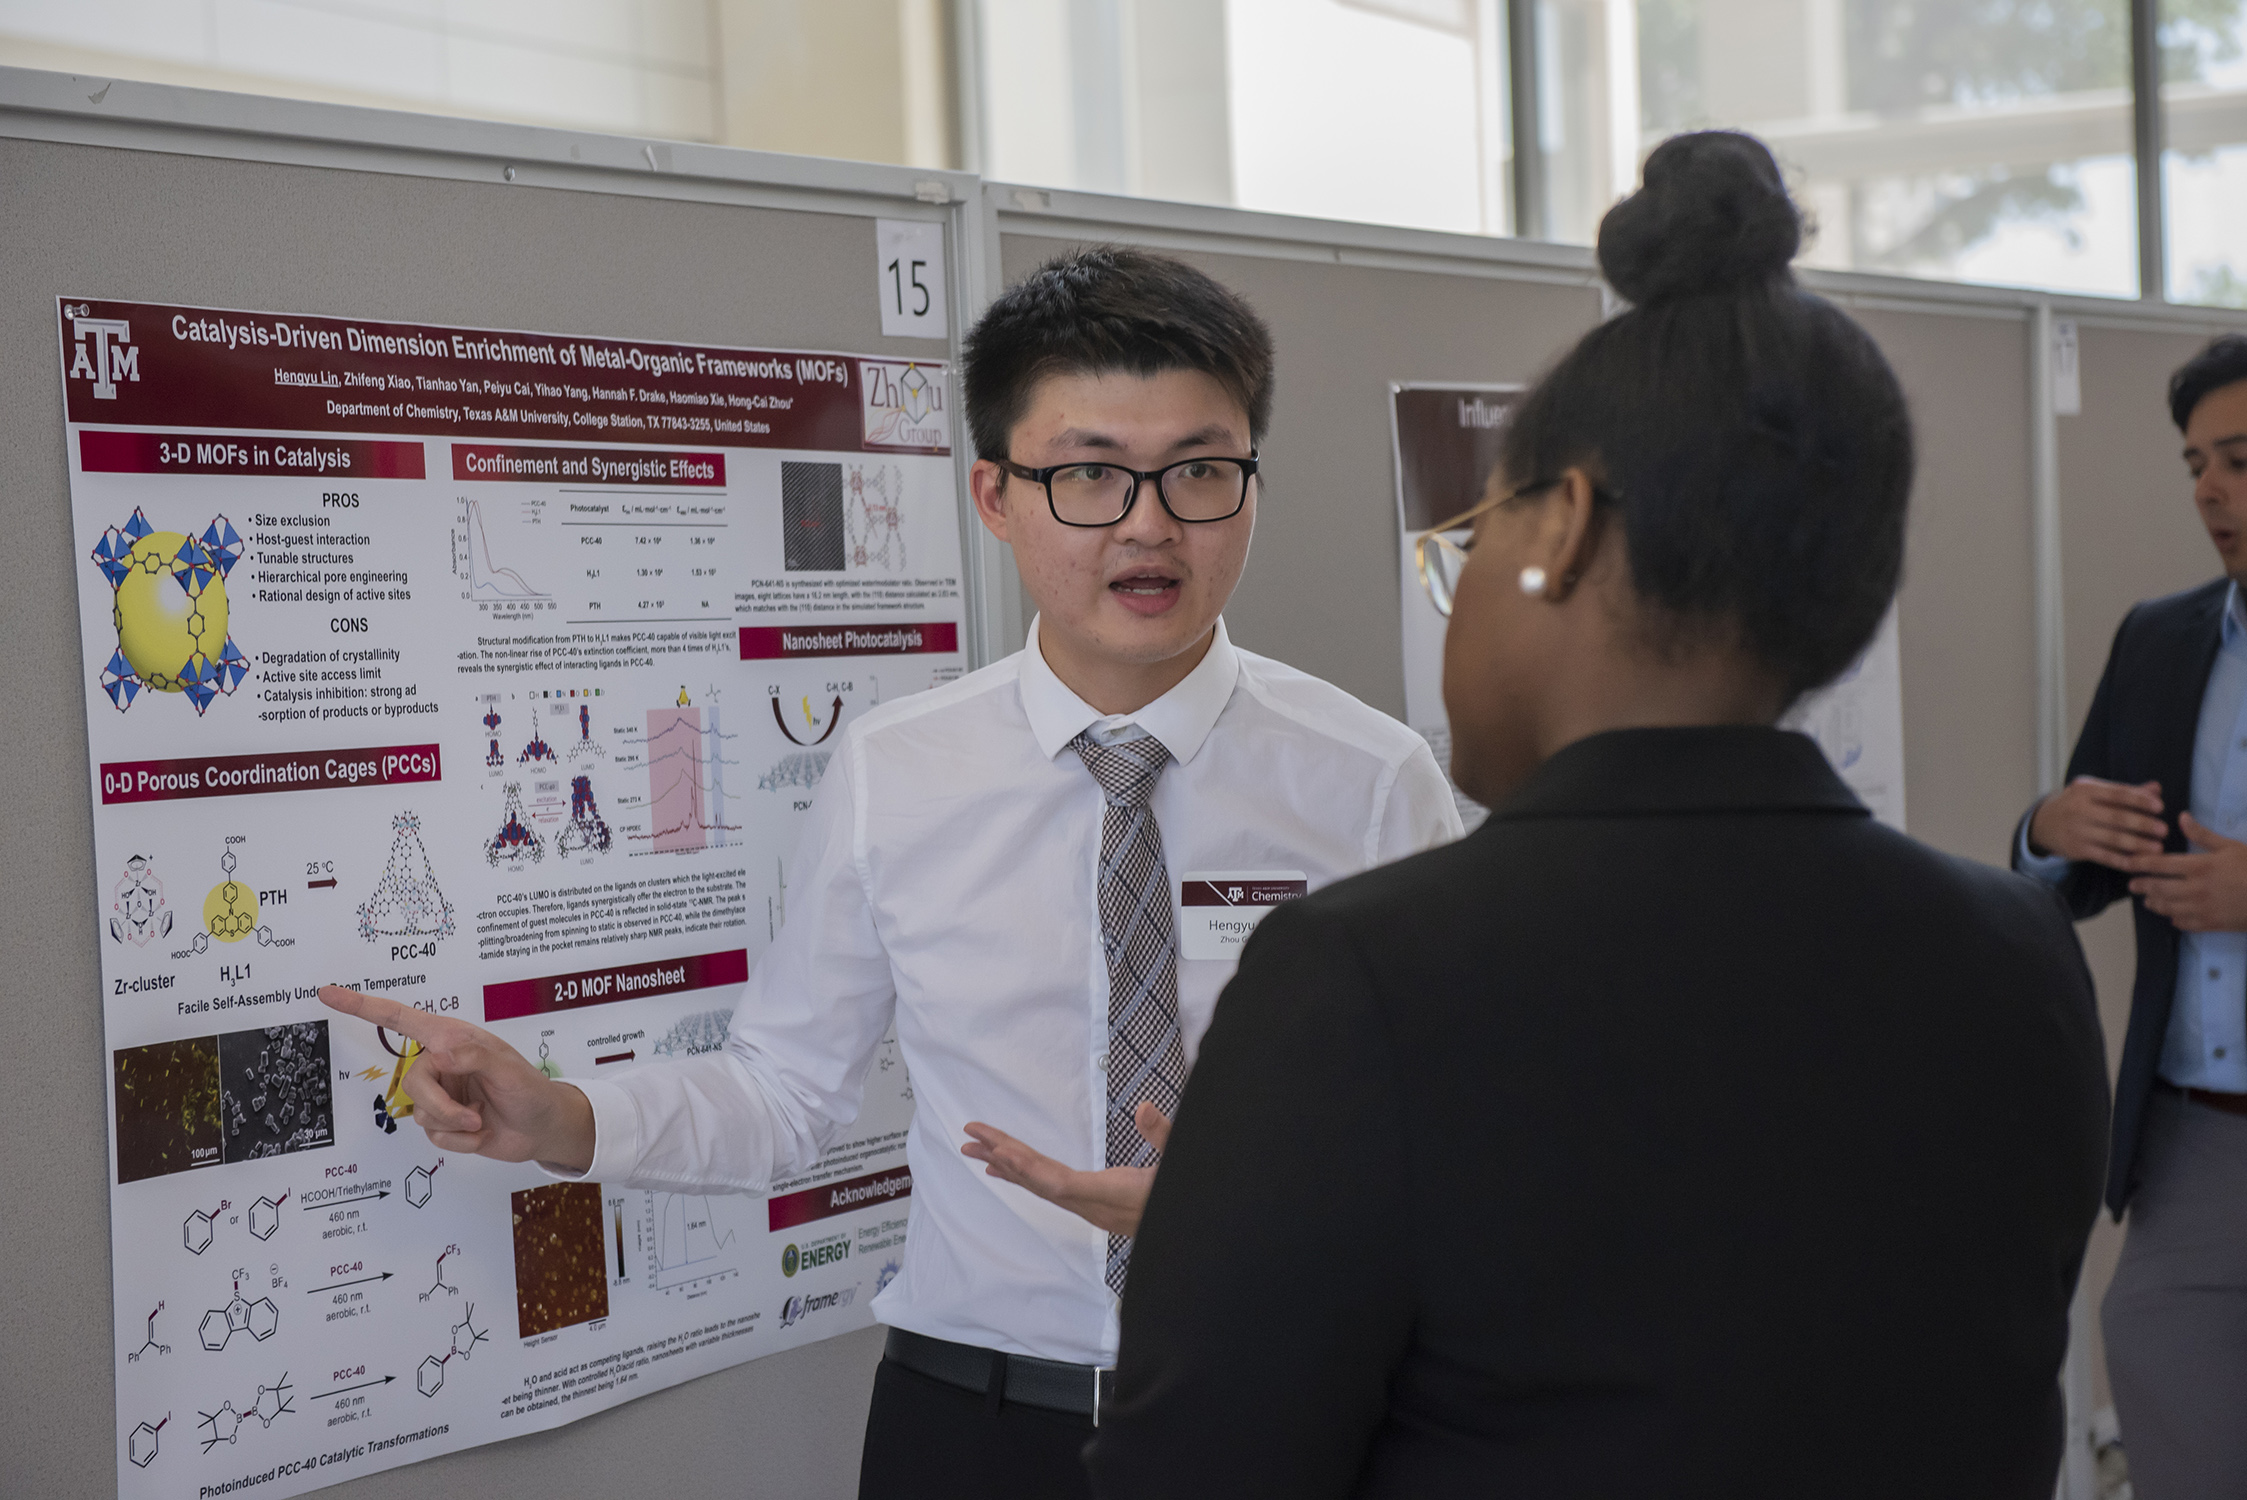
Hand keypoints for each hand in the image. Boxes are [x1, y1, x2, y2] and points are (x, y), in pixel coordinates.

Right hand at [320, 985, 595, 1170]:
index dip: (363, 1007)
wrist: (542, 1129)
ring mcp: (440, 1093)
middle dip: (441, 1106)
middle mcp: (441, 1063)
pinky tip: (481, 1133)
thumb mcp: (508, 1068)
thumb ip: (473, 1056)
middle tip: (473, 1116)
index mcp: (452, 1038)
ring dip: (455, 1124)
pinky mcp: (443, 1122)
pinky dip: (460, 1141)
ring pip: (420, 1113)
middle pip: (412, 1083)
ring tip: (482, 1120)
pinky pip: (433, 1136)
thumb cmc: (531, 1090)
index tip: (327, 993)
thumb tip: (440, 1051)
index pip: (400, 1019)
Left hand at [960, 1102, 1171, 1236]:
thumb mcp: (1180, 1161)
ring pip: (1041, 1187)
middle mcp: (1094, 1206)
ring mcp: (1092, 1209)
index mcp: (1112, 1195)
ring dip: (1008, 1166)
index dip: (1027, 1169)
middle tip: (969, 1135)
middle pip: (1039, 1181)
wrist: (1195, 1233)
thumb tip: (1142, 1107)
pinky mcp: (1095, 1207)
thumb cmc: (1186, 1195)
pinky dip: (1026, 1177)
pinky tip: (1005, 1171)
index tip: (998, 1152)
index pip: (1060, 1184)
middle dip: (1003, 1156)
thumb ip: (1162, 1134)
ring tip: (976, 1149)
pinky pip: (1051, 1192)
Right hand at [2028, 776, 2166, 867]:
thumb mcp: (2095, 792)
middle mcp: (2079, 810)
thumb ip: (2125, 791)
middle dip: (2142, 824)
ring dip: (2138, 844)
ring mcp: (2077, 831)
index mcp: (2086, 790)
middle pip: (2116, 818)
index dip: (2139, 800)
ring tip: (2158, 848)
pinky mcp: (2076, 849)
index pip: (2117, 794)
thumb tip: (2156, 788)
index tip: (2159, 807)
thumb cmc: (2078, 804)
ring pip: (2112, 839)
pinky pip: (2104, 856)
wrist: (2043, 823)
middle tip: (2163, 830)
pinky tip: (2139, 862)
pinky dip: (2123, 861)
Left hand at [2129, 814, 2246, 932]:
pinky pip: (2185, 924)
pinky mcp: (2212, 924)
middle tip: (2132, 885)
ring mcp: (2202, 908)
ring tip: (2148, 901)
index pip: (2159, 865)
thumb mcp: (2230, 846)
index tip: (2127, 863)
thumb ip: (2202, 834)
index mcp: (2199, 867)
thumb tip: (2181, 817)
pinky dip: (2175, 920)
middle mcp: (2196, 889)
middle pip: (2158, 889)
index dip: (2139, 864)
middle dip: (2142, 886)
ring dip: (2155, 904)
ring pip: (2168, 908)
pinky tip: (2172, 916)